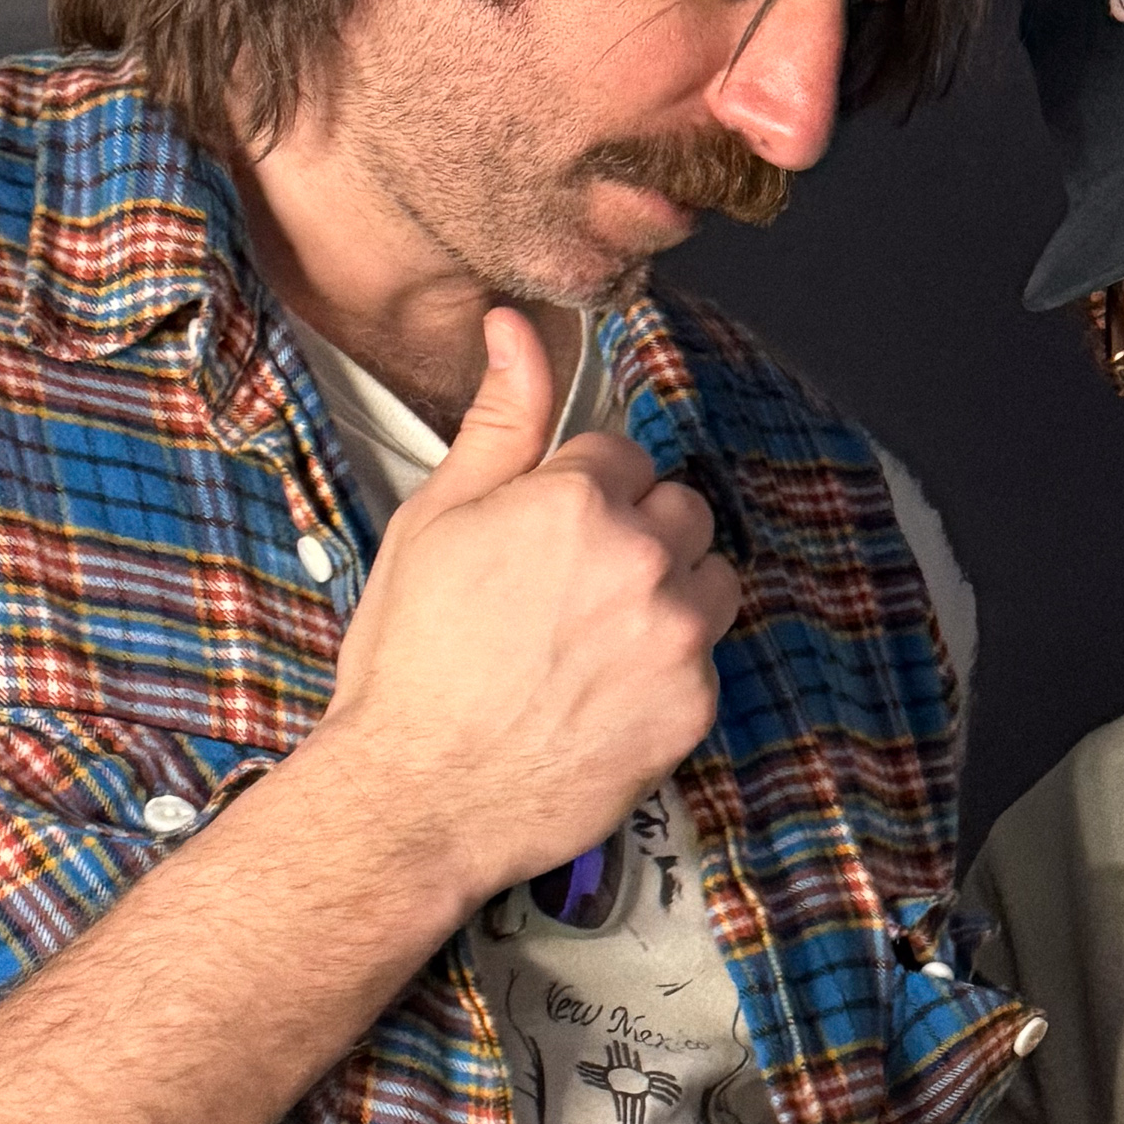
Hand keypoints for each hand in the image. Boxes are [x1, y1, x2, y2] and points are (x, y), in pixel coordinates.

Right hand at [302, 306, 742, 917]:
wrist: (417, 795)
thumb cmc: (410, 663)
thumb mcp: (435, 520)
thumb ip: (500, 421)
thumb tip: (518, 328)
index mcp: (577, 500)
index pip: (623, 457)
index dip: (581, 495)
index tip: (546, 539)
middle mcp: (641, 559)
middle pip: (682, 509)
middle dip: (640, 535)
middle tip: (571, 591)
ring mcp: (676, 636)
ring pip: (713, 579)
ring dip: (672, 595)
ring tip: (596, 640)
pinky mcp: (694, 705)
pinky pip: (708, 659)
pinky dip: (670, 671)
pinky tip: (605, 694)